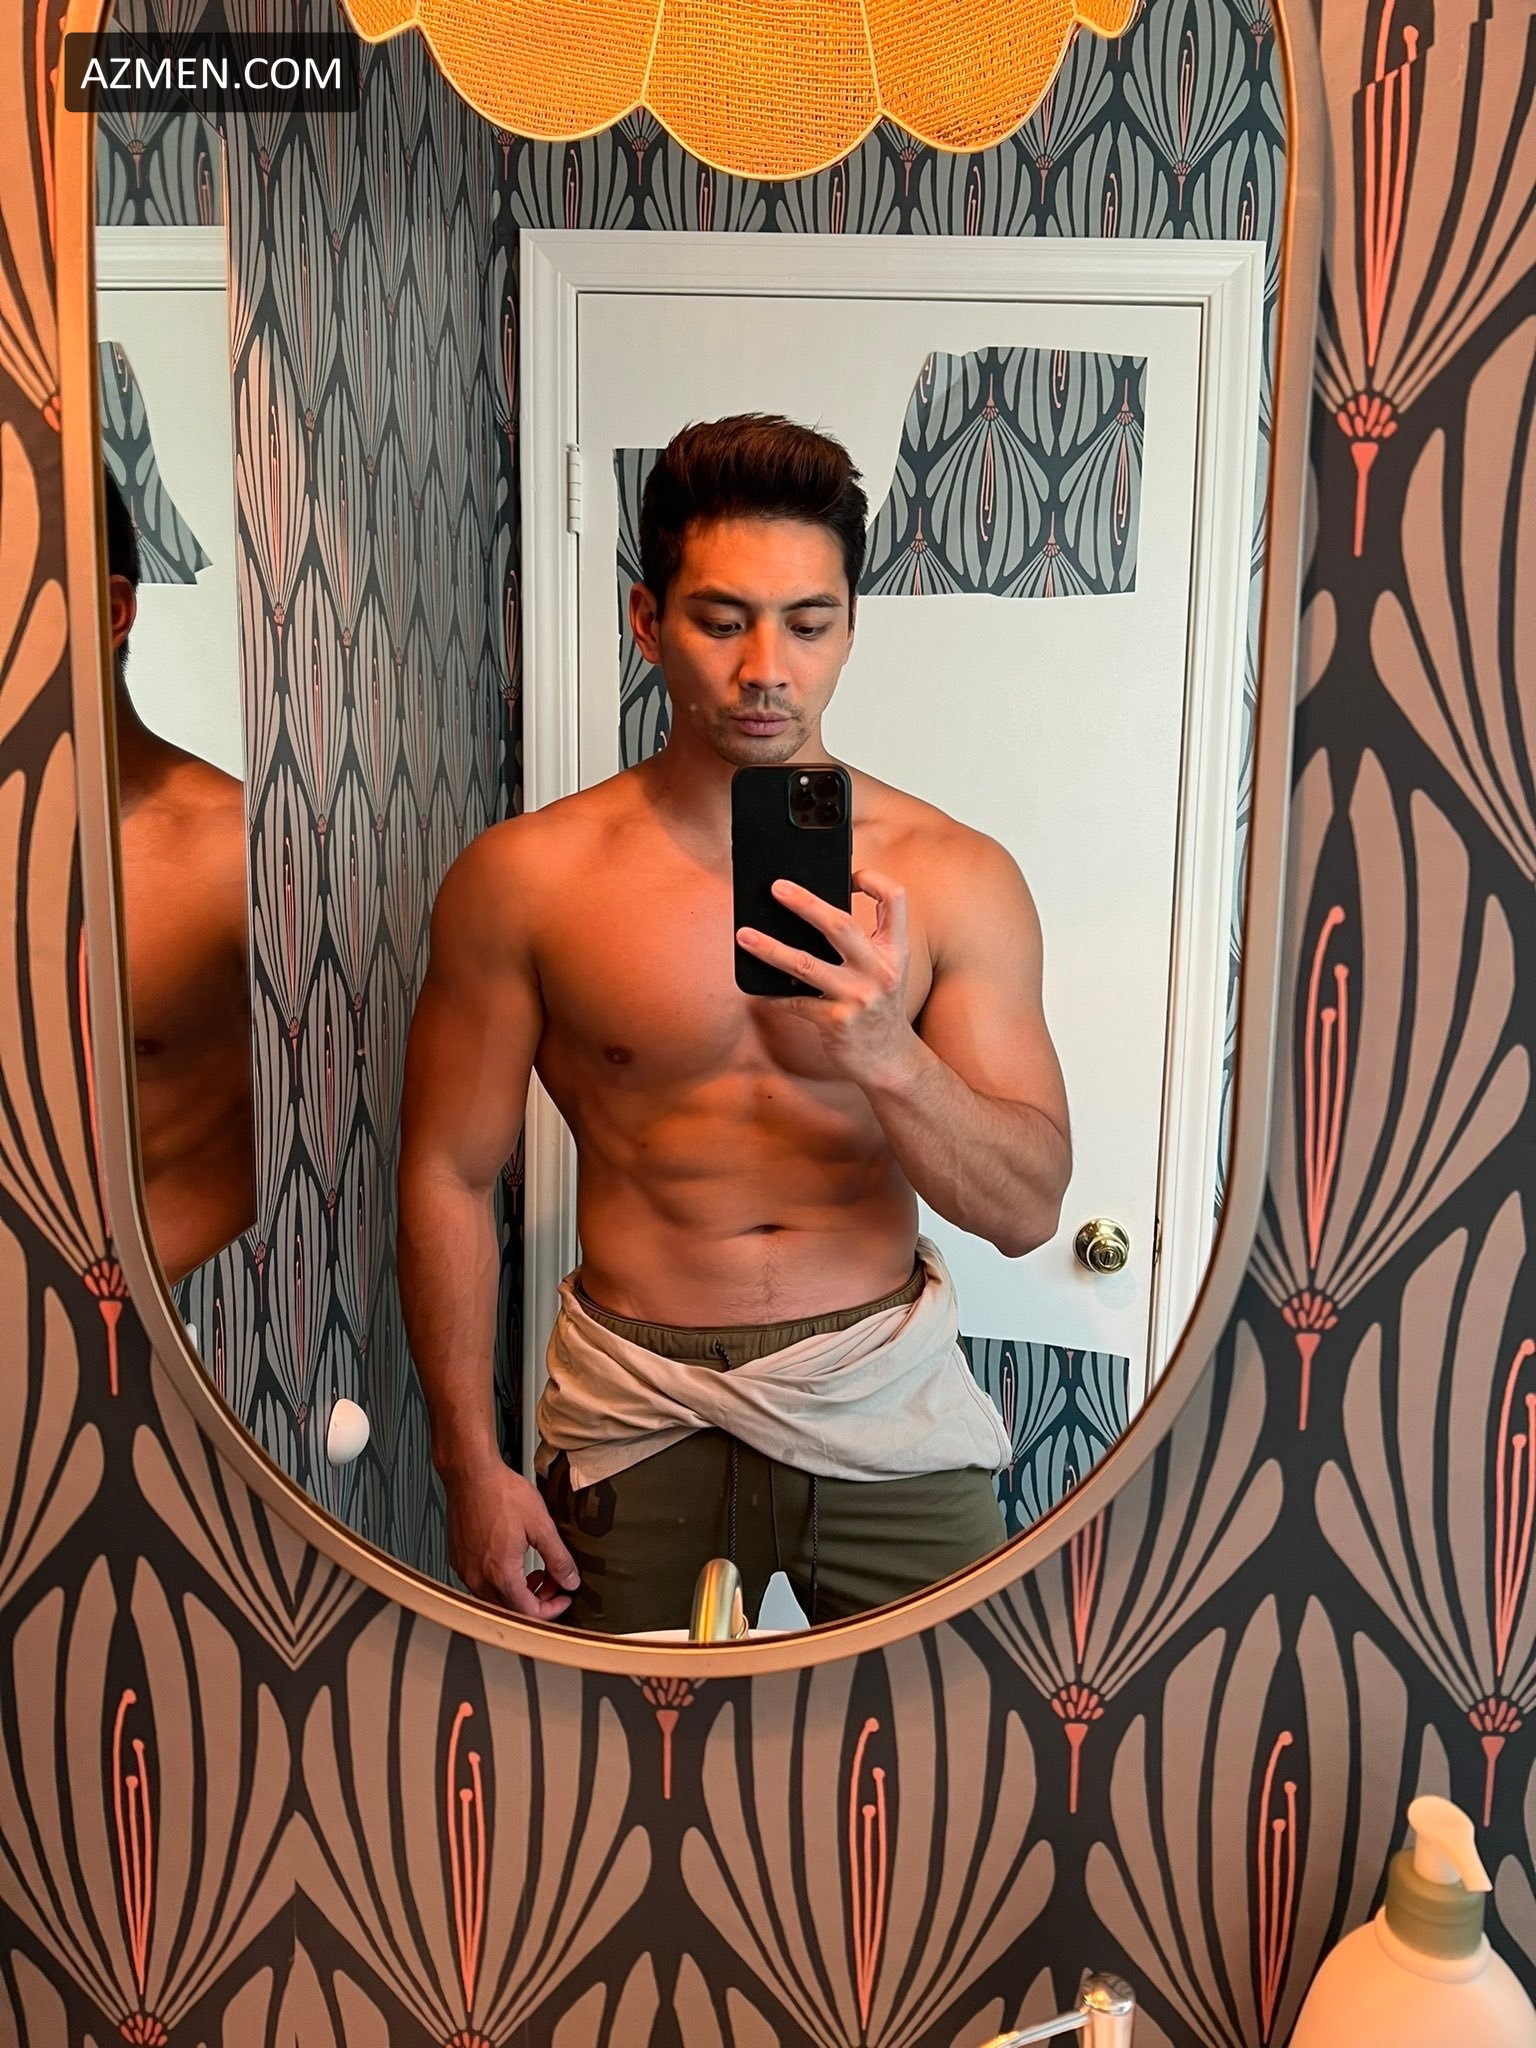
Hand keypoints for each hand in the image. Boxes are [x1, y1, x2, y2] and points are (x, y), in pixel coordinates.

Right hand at [443, 1458, 579, 1618]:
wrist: (470, 1474)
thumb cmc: (500, 1493)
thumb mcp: (540, 1525)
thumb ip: (558, 1558)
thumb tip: (570, 1580)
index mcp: (501, 1574)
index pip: (528, 1613)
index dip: (552, 1609)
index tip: (563, 1597)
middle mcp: (478, 1577)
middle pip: (511, 1610)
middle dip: (537, 1600)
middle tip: (552, 1580)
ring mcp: (465, 1570)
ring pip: (495, 1598)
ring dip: (519, 1591)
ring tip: (535, 1569)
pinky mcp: (459, 1560)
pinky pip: (481, 1584)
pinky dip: (501, 1581)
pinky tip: (512, 1560)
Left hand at [736, 867, 918, 1087]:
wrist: (890, 1061)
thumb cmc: (879, 1008)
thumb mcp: (885, 971)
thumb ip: (863, 944)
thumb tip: (809, 913)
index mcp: (895, 951)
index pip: (896, 901)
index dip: (874, 880)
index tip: (851, 874)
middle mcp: (881, 971)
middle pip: (841, 925)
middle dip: (806, 903)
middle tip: (777, 888)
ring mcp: (858, 997)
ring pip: (806, 964)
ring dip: (770, 947)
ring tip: (743, 935)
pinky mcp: (836, 1021)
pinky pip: (795, 1002)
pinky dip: (773, 994)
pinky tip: (757, 988)